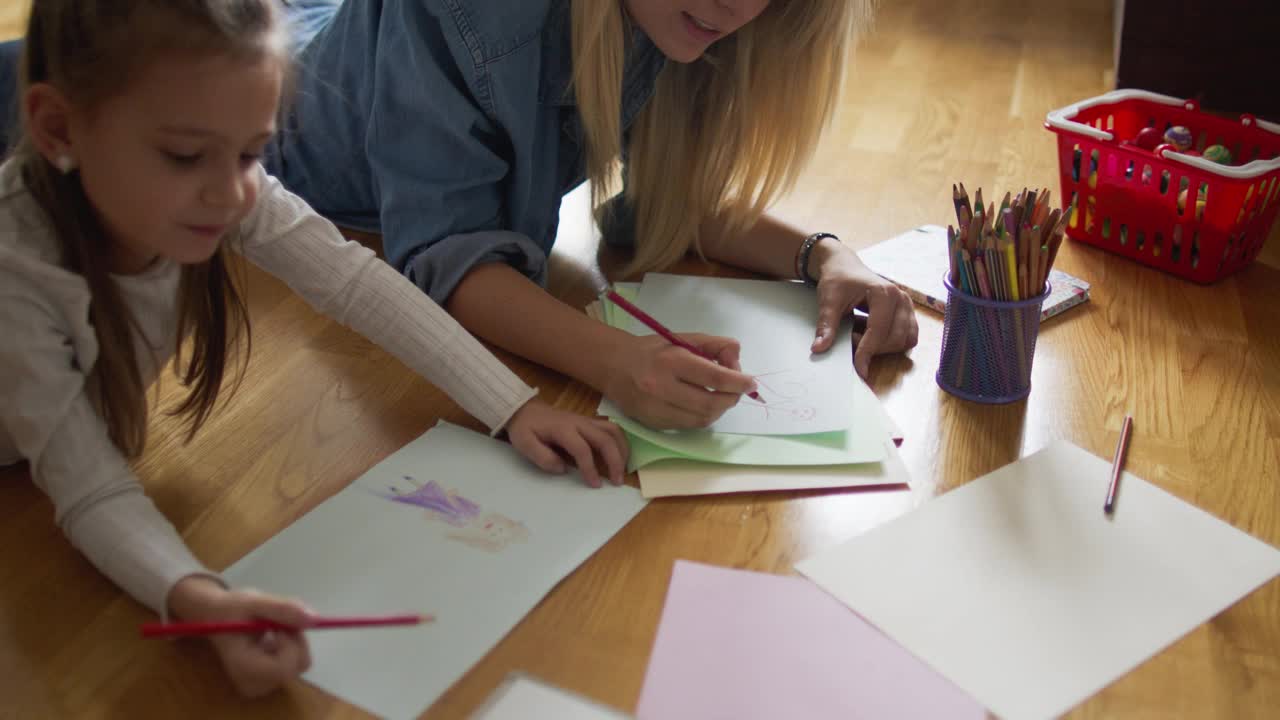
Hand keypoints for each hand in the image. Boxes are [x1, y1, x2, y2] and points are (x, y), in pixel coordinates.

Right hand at [166, 576, 313, 697]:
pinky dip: (291, 647)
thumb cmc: (232, 609)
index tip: (280, 625)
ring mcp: (262, 685)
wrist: (218, 617)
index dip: (291, 643)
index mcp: (243, 667)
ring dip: (294, 641)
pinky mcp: (269, 681)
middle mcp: (253, 683)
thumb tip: (313, 618)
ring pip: (299, 664)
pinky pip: (295, 663)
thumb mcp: (255, 601)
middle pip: (296, 667)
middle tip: (279, 622)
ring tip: (274, 628)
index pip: (283, 668)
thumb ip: (282, 609)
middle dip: (295, 640)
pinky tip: (274, 637)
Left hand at [504, 400, 629, 487]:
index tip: (595, 484)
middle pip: (605, 438)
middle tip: (618, 481)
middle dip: (615, 460)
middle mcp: (579, 422)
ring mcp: (586, 420)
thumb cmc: (525, 428)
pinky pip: (611, 428)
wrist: (526, 410)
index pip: (582, 449)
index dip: (590, 468)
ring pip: (613, 430)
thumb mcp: (524, 444)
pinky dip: (620, 442)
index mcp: (563, 429)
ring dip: (622, 449)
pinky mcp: (590, 422)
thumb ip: (542, 457)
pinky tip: (620, 455)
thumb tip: (563, 469)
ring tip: (623, 468)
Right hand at [603, 333, 756, 429]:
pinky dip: (701, 416)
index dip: (738, 382)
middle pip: (711, 404)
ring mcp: (656, 409)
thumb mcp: (682, 338)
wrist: (614, 366)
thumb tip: (737, 360)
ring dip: (718, 410)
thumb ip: (714, 345)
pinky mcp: (653, 424)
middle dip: (731, 398)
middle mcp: (661, 387)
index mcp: (671, 361)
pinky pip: (688, 426)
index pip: (714, 377)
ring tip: (719, 396)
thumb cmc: (653, 350)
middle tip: (737, 391)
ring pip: (702, 419)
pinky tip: (700, 404)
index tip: (750, 383)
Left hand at [809, 240, 917, 377]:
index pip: (879, 330)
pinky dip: (890, 343)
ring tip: (861, 335)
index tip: (858, 368)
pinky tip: (871, 336)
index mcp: (884, 292)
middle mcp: (901, 299)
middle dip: (873, 348)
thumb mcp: (828, 300)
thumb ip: (826, 325)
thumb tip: (819, 348)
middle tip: (850, 341)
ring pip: (904, 340)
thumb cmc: (838, 278)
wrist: (843, 266)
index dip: (867, 351)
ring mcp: (906, 306)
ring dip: (883, 347)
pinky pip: (906, 337)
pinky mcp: (906, 314)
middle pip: (895, 339)